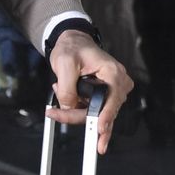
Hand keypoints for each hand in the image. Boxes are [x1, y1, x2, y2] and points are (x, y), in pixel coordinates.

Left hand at [46, 32, 132, 151]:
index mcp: (113, 72)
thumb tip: (68, 108)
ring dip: (75, 110)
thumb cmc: (73, 48)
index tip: (99, 130)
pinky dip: (77, 108)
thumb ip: (66, 88)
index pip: (112, 100)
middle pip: (101, 111)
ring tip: (61, 91)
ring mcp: (112, 91)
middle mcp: (117, 83)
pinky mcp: (105, 96)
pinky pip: (92, 112)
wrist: (73, 44)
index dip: (105, 117)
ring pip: (95, 114)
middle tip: (56, 113)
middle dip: (77, 114)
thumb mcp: (64, 64)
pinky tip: (69, 96)